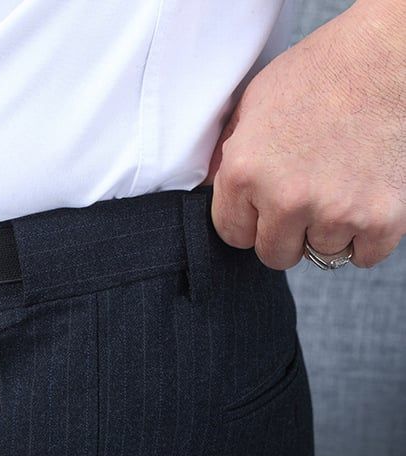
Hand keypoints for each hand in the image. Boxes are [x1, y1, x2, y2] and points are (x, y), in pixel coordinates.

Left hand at [205, 0, 405, 269]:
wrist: (385, 59)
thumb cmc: (316, 75)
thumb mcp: (250, 108)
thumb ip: (227, 157)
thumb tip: (211, 191)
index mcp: (243, 174)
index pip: (233, 235)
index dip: (249, 221)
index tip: (264, 206)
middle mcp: (286, 200)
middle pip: (275, 255)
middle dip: (285, 233)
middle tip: (303, 200)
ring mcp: (335, 212)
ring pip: (321, 254)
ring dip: (327, 230)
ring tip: (337, 186)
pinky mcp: (382, 218)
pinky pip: (364, 255)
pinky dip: (365, 235)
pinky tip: (363, 199)